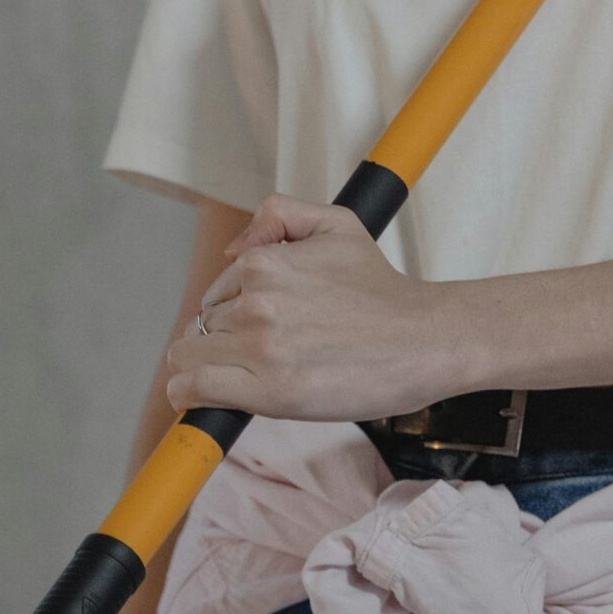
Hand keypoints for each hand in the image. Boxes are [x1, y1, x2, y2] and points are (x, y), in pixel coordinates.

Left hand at [165, 194, 453, 423]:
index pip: (215, 294)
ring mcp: (260, 346)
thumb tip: (232, 248)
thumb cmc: (384, 292)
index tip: (258, 332)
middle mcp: (256, 301)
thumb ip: (278, 215)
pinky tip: (200, 397)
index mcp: (265, 262)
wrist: (425, 339)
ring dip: (203, 369)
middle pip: (200, 326)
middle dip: (221, 342)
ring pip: (188, 357)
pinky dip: (187, 394)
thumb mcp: (336, 225)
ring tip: (236, 379)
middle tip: (258, 357)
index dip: (232, 315)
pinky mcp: (267, 391)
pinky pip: (192, 389)